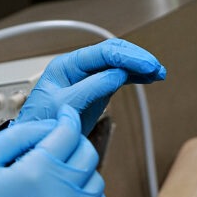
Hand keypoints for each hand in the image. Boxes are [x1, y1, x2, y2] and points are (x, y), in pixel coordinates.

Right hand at [0, 110, 107, 196]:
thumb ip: (17, 135)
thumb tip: (48, 126)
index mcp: (35, 173)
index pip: (68, 133)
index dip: (67, 119)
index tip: (65, 117)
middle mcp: (58, 196)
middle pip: (87, 154)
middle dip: (75, 142)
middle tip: (60, 143)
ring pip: (96, 181)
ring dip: (83, 170)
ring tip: (62, 171)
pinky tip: (74, 196)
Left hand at [16, 39, 165, 132]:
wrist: (37, 144)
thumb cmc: (41, 125)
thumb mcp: (64, 106)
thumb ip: (91, 88)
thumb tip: (119, 74)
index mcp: (67, 66)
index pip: (102, 53)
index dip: (127, 57)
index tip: (147, 65)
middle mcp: (78, 68)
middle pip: (113, 53)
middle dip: (136, 58)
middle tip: (156, 68)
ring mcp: (88, 79)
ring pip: (119, 64)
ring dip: (139, 67)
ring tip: (159, 73)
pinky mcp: (96, 91)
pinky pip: (118, 78)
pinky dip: (134, 77)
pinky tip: (149, 79)